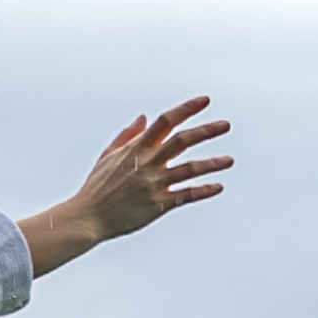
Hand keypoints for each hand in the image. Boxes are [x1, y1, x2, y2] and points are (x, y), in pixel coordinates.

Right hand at [19, 97, 230, 273]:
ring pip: (189, 170)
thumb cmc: (97, 186)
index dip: (187, 109)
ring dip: (212, 163)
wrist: (88, 217)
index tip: (205, 100)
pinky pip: (186, 196)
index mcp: (136, 148)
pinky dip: (203, 191)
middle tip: (226, 125)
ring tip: (229, 160)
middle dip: (206, 131)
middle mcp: (147, 164)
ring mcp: (153, 185)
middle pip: (182, 141)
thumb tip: (143, 117)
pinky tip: (218, 186)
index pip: (165, 121)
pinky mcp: (157, 206)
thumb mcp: (108, 155)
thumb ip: (127, 135)